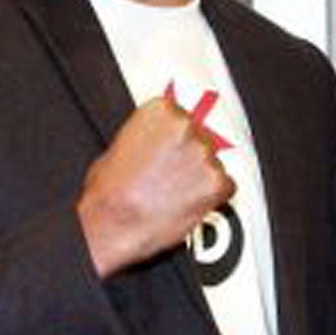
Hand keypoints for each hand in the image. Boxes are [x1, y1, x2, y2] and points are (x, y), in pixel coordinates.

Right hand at [76, 96, 235, 277]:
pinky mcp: (217, 182)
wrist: (112, 224)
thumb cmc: (109, 191)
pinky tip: (188, 203)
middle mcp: (186, 126)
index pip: (182, 116)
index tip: (168, 151)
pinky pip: (225, 187)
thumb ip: (149, 135)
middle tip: (171, 176)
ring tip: (174, 193)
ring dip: (201, 177)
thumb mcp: (121, 145)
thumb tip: (160, 141)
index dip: (176, 139)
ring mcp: (204, 153)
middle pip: (202, 137)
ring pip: (214, 163)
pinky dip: (212, 197)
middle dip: (190, 157)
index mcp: (162, 110)